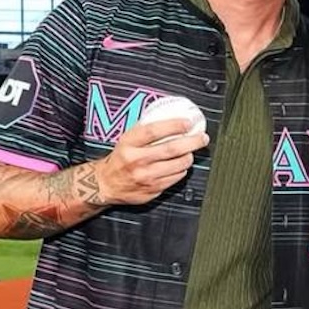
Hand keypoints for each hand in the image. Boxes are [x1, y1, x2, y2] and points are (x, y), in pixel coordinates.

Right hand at [94, 119, 209, 204]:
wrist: (106, 184)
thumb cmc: (120, 158)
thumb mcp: (127, 140)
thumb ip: (146, 130)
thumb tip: (172, 118)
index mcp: (129, 144)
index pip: (154, 131)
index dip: (174, 125)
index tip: (188, 122)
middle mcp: (136, 160)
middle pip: (171, 149)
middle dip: (192, 142)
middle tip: (203, 138)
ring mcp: (145, 177)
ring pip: (177, 165)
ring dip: (189, 157)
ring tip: (190, 152)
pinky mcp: (152, 190)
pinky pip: (175, 178)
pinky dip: (181, 170)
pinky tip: (180, 165)